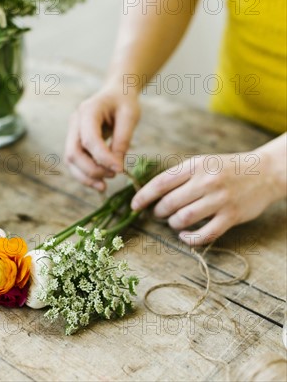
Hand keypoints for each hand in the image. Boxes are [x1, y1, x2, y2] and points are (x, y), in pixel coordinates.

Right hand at [65, 87, 139, 190]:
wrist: (115, 93)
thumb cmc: (124, 103)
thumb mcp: (130, 116)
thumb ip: (122, 140)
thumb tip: (116, 167)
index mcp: (88, 110)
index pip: (90, 139)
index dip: (103, 157)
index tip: (120, 170)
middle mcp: (75, 121)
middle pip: (74, 152)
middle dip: (92, 170)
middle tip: (114, 176)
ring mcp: (72, 131)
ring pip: (70, 160)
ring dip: (86, 176)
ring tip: (105, 185)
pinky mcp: (75, 141)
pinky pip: (75, 162)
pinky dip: (85, 174)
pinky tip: (99, 182)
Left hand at [131, 150, 283, 244]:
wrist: (265, 171)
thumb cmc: (228, 168)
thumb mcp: (204, 162)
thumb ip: (182, 175)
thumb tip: (153, 192)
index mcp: (196, 165)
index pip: (161, 182)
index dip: (144, 196)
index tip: (134, 205)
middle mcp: (206, 181)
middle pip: (169, 203)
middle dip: (158, 212)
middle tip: (158, 214)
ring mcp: (220, 199)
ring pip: (184, 218)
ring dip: (173, 224)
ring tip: (174, 222)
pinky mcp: (231, 216)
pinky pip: (205, 234)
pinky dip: (191, 239)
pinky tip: (186, 236)